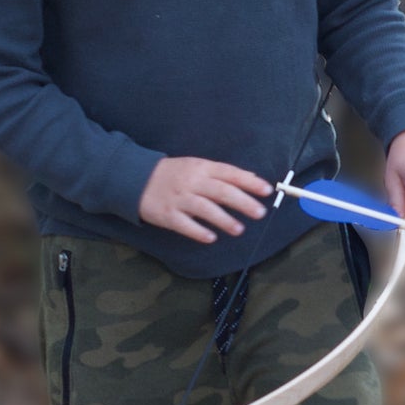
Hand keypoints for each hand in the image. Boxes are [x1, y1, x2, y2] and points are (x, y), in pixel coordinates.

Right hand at [139, 157, 273, 243]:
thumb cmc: (174, 173)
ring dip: (224, 219)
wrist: (137, 179)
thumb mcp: (197, 166)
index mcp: (201, 167)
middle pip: (221, 191)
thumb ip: (223, 173)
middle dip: (243, 202)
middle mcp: (192, 182)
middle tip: (260, 213)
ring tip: (239, 229)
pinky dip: (198, 231)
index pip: (229, 173)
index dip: (249, 182)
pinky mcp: (167, 214)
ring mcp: (179, 199)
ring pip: (205, 209)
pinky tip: (211, 238)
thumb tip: (252, 179)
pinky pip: (185, 224)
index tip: (267, 190)